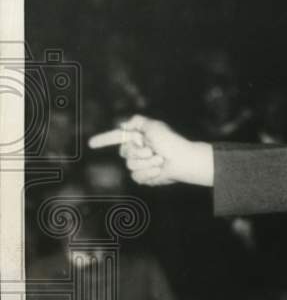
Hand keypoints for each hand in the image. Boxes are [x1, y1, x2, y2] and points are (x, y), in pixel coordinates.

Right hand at [88, 115, 213, 186]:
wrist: (182, 160)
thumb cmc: (170, 141)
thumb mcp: (154, 126)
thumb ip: (138, 122)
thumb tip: (123, 125)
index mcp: (137, 138)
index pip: (116, 138)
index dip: (103, 140)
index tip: (91, 144)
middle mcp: (136, 151)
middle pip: (123, 152)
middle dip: (138, 150)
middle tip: (152, 149)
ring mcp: (140, 165)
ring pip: (130, 165)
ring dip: (146, 162)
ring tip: (160, 160)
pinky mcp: (144, 177)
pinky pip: (137, 176)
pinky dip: (149, 172)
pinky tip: (159, 170)